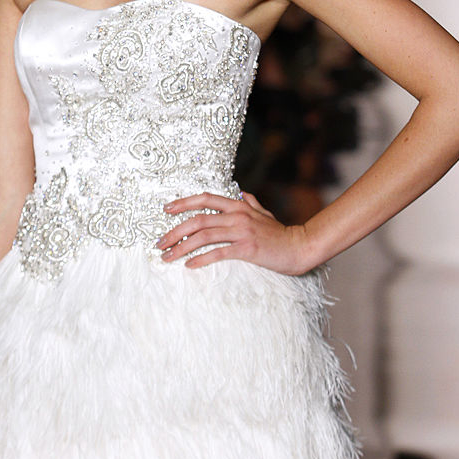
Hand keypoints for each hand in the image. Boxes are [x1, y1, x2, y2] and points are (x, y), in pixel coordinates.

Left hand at [156, 191, 311, 274]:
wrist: (298, 247)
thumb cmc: (279, 233)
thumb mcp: (263, 213)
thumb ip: (250, 202)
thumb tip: (240, 193)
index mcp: (238, 205)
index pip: (205, 199)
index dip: (183, 203)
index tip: (166, 210)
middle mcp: (237, 215)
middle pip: (197, 220)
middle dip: (174, 231)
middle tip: (160, 243)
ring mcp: (242, 231)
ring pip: (203, 237)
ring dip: (181, 247)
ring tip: (168, 257)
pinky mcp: (247, 249)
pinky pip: (218, 253)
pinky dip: (201, 259)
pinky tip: (189, 265)